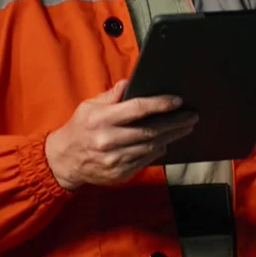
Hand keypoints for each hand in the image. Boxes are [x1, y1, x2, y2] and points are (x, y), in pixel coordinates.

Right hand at [45, 80, 196, 190]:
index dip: (160, 104)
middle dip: (174, 122)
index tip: (177, 100)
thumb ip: (111, 96)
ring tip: (185, 127)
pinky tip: (167, 142)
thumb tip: (130, 83)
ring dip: (171, 137)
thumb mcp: (89, 106)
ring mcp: (115, 159)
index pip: (137, 109)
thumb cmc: (80, 128)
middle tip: (192, 115)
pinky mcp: (119, 174)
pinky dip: (158, 150)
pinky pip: (145, 160)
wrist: (63, 161)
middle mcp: (109, 140)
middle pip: (150, 130)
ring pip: (151, 146)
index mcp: (102, 119)